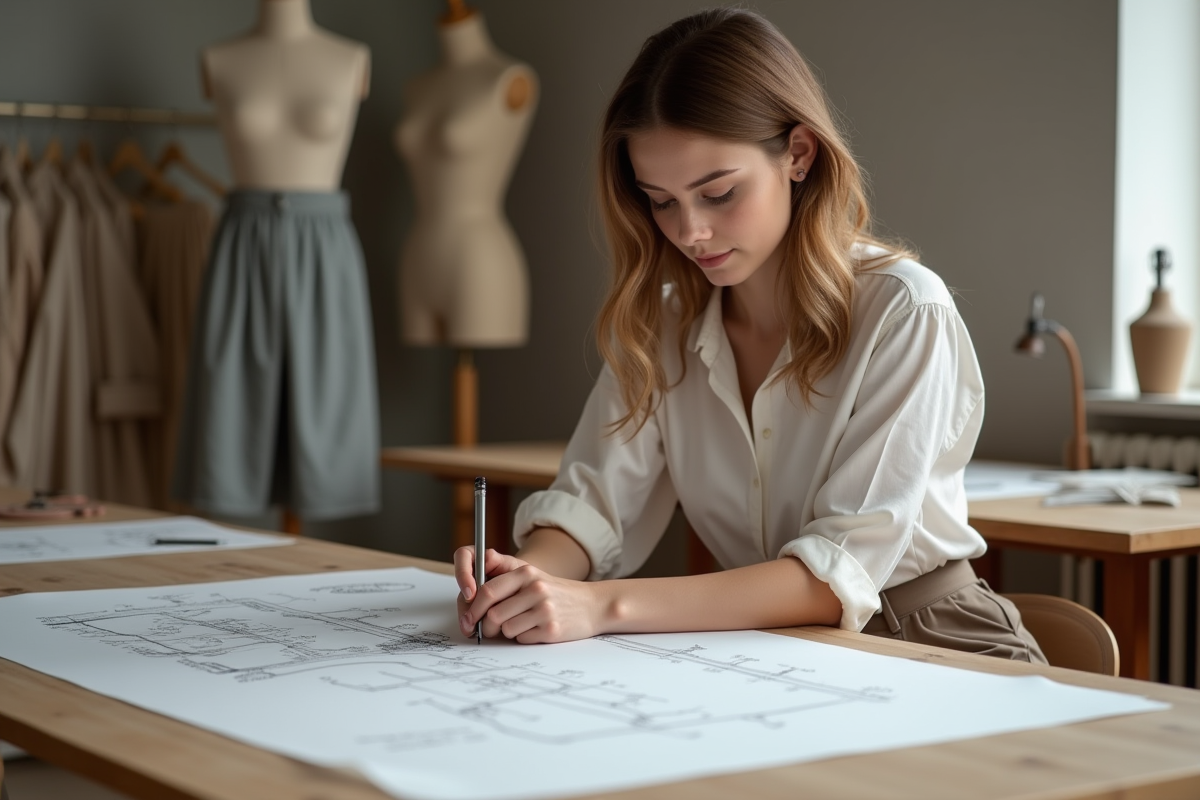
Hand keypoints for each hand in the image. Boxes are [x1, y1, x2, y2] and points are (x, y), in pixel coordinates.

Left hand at [453, 546, 603, 643]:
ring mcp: (545, 610)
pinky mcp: (551, 630)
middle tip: (486, 629)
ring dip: (507, 631)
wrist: (592, 605)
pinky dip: (523, 637)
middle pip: (493, 614)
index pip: (488, 591)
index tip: (469, 618)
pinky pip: (522, 639)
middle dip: (485, 625)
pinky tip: (535, 629)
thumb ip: (504, 570)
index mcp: (526, 573)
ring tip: (521, 624)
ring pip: (506, 629)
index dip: (473, 608)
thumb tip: (478, 569)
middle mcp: (536, 589)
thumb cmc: (557, 592)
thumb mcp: (533, 574)